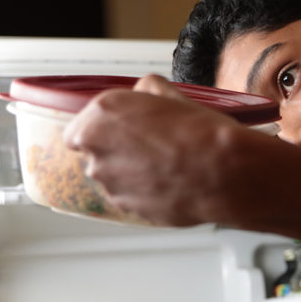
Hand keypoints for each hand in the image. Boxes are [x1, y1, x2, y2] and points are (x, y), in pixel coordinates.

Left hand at [62, 74, 247, 225]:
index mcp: (99, 120)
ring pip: (116, 179)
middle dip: (119, 152)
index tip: (119, 130)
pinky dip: (148, 192)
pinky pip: (134, 198)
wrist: (224, 172)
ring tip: (168, 165)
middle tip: (152, 146)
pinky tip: (173, 181)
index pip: (76, 132)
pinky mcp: (131, 210)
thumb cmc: (200, 133)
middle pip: (97, 155)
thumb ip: (145, 91)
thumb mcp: (170, 93)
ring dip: (133, 174)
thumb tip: (144, 93)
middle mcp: (98, 155)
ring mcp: (114, 187)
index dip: (101, 131)